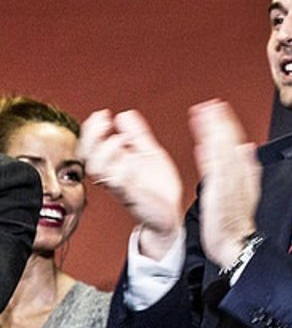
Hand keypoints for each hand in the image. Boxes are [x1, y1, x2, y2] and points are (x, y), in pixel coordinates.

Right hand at [78, 109, 184, 260]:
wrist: (168, 214)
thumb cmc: (156, 186)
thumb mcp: (149, 153)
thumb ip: (137, 134)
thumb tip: (123, 114)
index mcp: (115, 163)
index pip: (91, 144)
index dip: (91, 129)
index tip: (102, 114)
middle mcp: (112, 173)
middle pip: (87, 155)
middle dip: (91, 136)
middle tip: (104, 121)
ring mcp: (120, 185)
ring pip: (97, 168)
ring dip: (105, 150)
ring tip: (120, 139)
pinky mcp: (131, 196)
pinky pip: (118, 183)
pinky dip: (121, 169)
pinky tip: (130, 160)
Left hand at [189, 99, 260, 269]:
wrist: (237, 245)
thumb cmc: (235, 221)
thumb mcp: (244, 190)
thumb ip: (245, 167)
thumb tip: (246, 147)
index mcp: (244, 172)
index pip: (236, 142)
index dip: (228, 123)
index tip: (219, 107)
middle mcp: (239, 174)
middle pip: (230, 142)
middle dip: (221, 122)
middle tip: (212, 103)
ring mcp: (230, 183)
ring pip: (223, 152)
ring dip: (214, 132)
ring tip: (205, 114)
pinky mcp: (219, 194)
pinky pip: (214, 172)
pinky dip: (209, 157)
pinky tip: (202, 145)